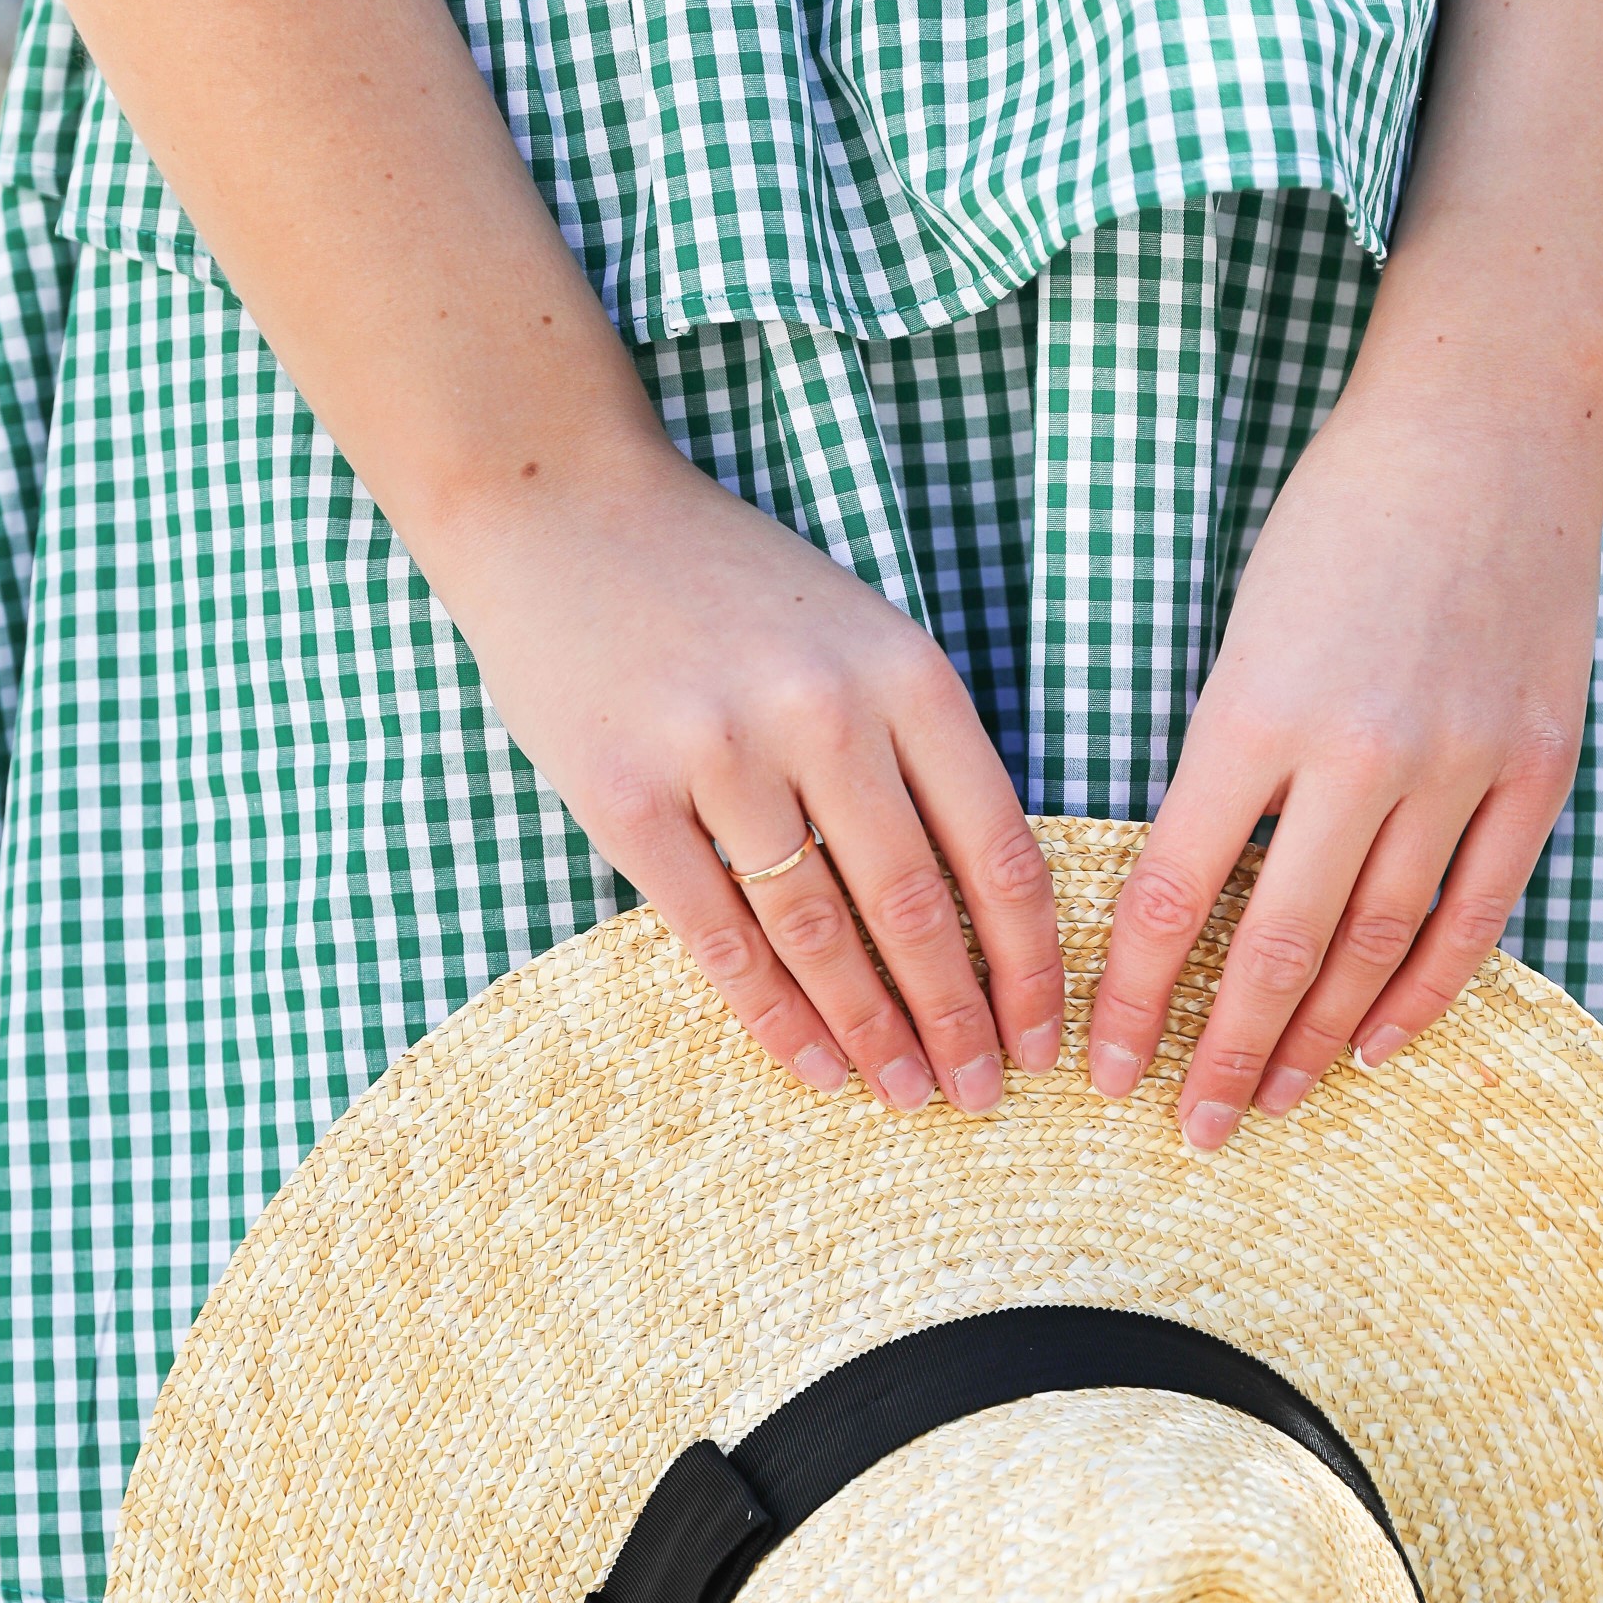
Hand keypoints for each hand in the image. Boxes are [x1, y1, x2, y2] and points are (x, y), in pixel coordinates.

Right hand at [441, 430, 1064, 1111]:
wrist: (558, 506)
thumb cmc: (726, 586)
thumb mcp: (858, 634)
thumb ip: (917, 749)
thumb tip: (982, 909)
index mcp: (906, 674)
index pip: (997, 847)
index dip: (1029, 961)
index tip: (1044, 1036)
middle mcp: (824, 715)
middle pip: (916, 906)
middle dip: (959, 1019)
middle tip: (982, 1096)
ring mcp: (720, 756)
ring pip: (821, 933)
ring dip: (872, 1031)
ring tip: (906, 1095)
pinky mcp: (626, 798)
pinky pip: (719, 935)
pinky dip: (774, 1014)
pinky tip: (815, 1065)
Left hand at [1085, 359, 1597, 1147]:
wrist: (1490, 427)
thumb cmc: (1341, 519)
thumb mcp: (1244, 631)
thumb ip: (1225, 763)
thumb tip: (1188, 894)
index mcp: (1256, 711)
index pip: (1172, 892)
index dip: (1136, 996)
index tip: (1103, 1068)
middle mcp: (1359, 751)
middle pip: (1279, 946)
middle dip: (1225, 1052)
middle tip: (1190, 1129)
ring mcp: (1459, 765)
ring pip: (1377, 945)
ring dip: (1318, 1040)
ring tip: (1272, 1101)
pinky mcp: (1536, 767)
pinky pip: (1474, 913)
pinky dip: (1424, 991)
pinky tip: (1379, 1044)